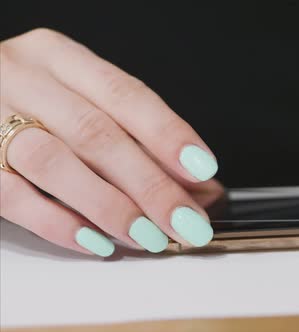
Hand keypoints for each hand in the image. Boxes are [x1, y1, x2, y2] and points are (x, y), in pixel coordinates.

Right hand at [1, 28, 222, 256]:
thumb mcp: (83, 102)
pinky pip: (13, 196)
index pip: (124, 93)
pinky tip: (98, 241)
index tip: (202, 169)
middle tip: (185, 220)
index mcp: (60, 58)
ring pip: (54, 163)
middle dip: (149, 184)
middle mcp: (25, 81)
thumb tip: (200, 189)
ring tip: (149, 236)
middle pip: (96, 133)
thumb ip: (140, 139)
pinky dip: (60, 223)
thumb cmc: (35, 103)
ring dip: (110, 206)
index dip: (167, 133)